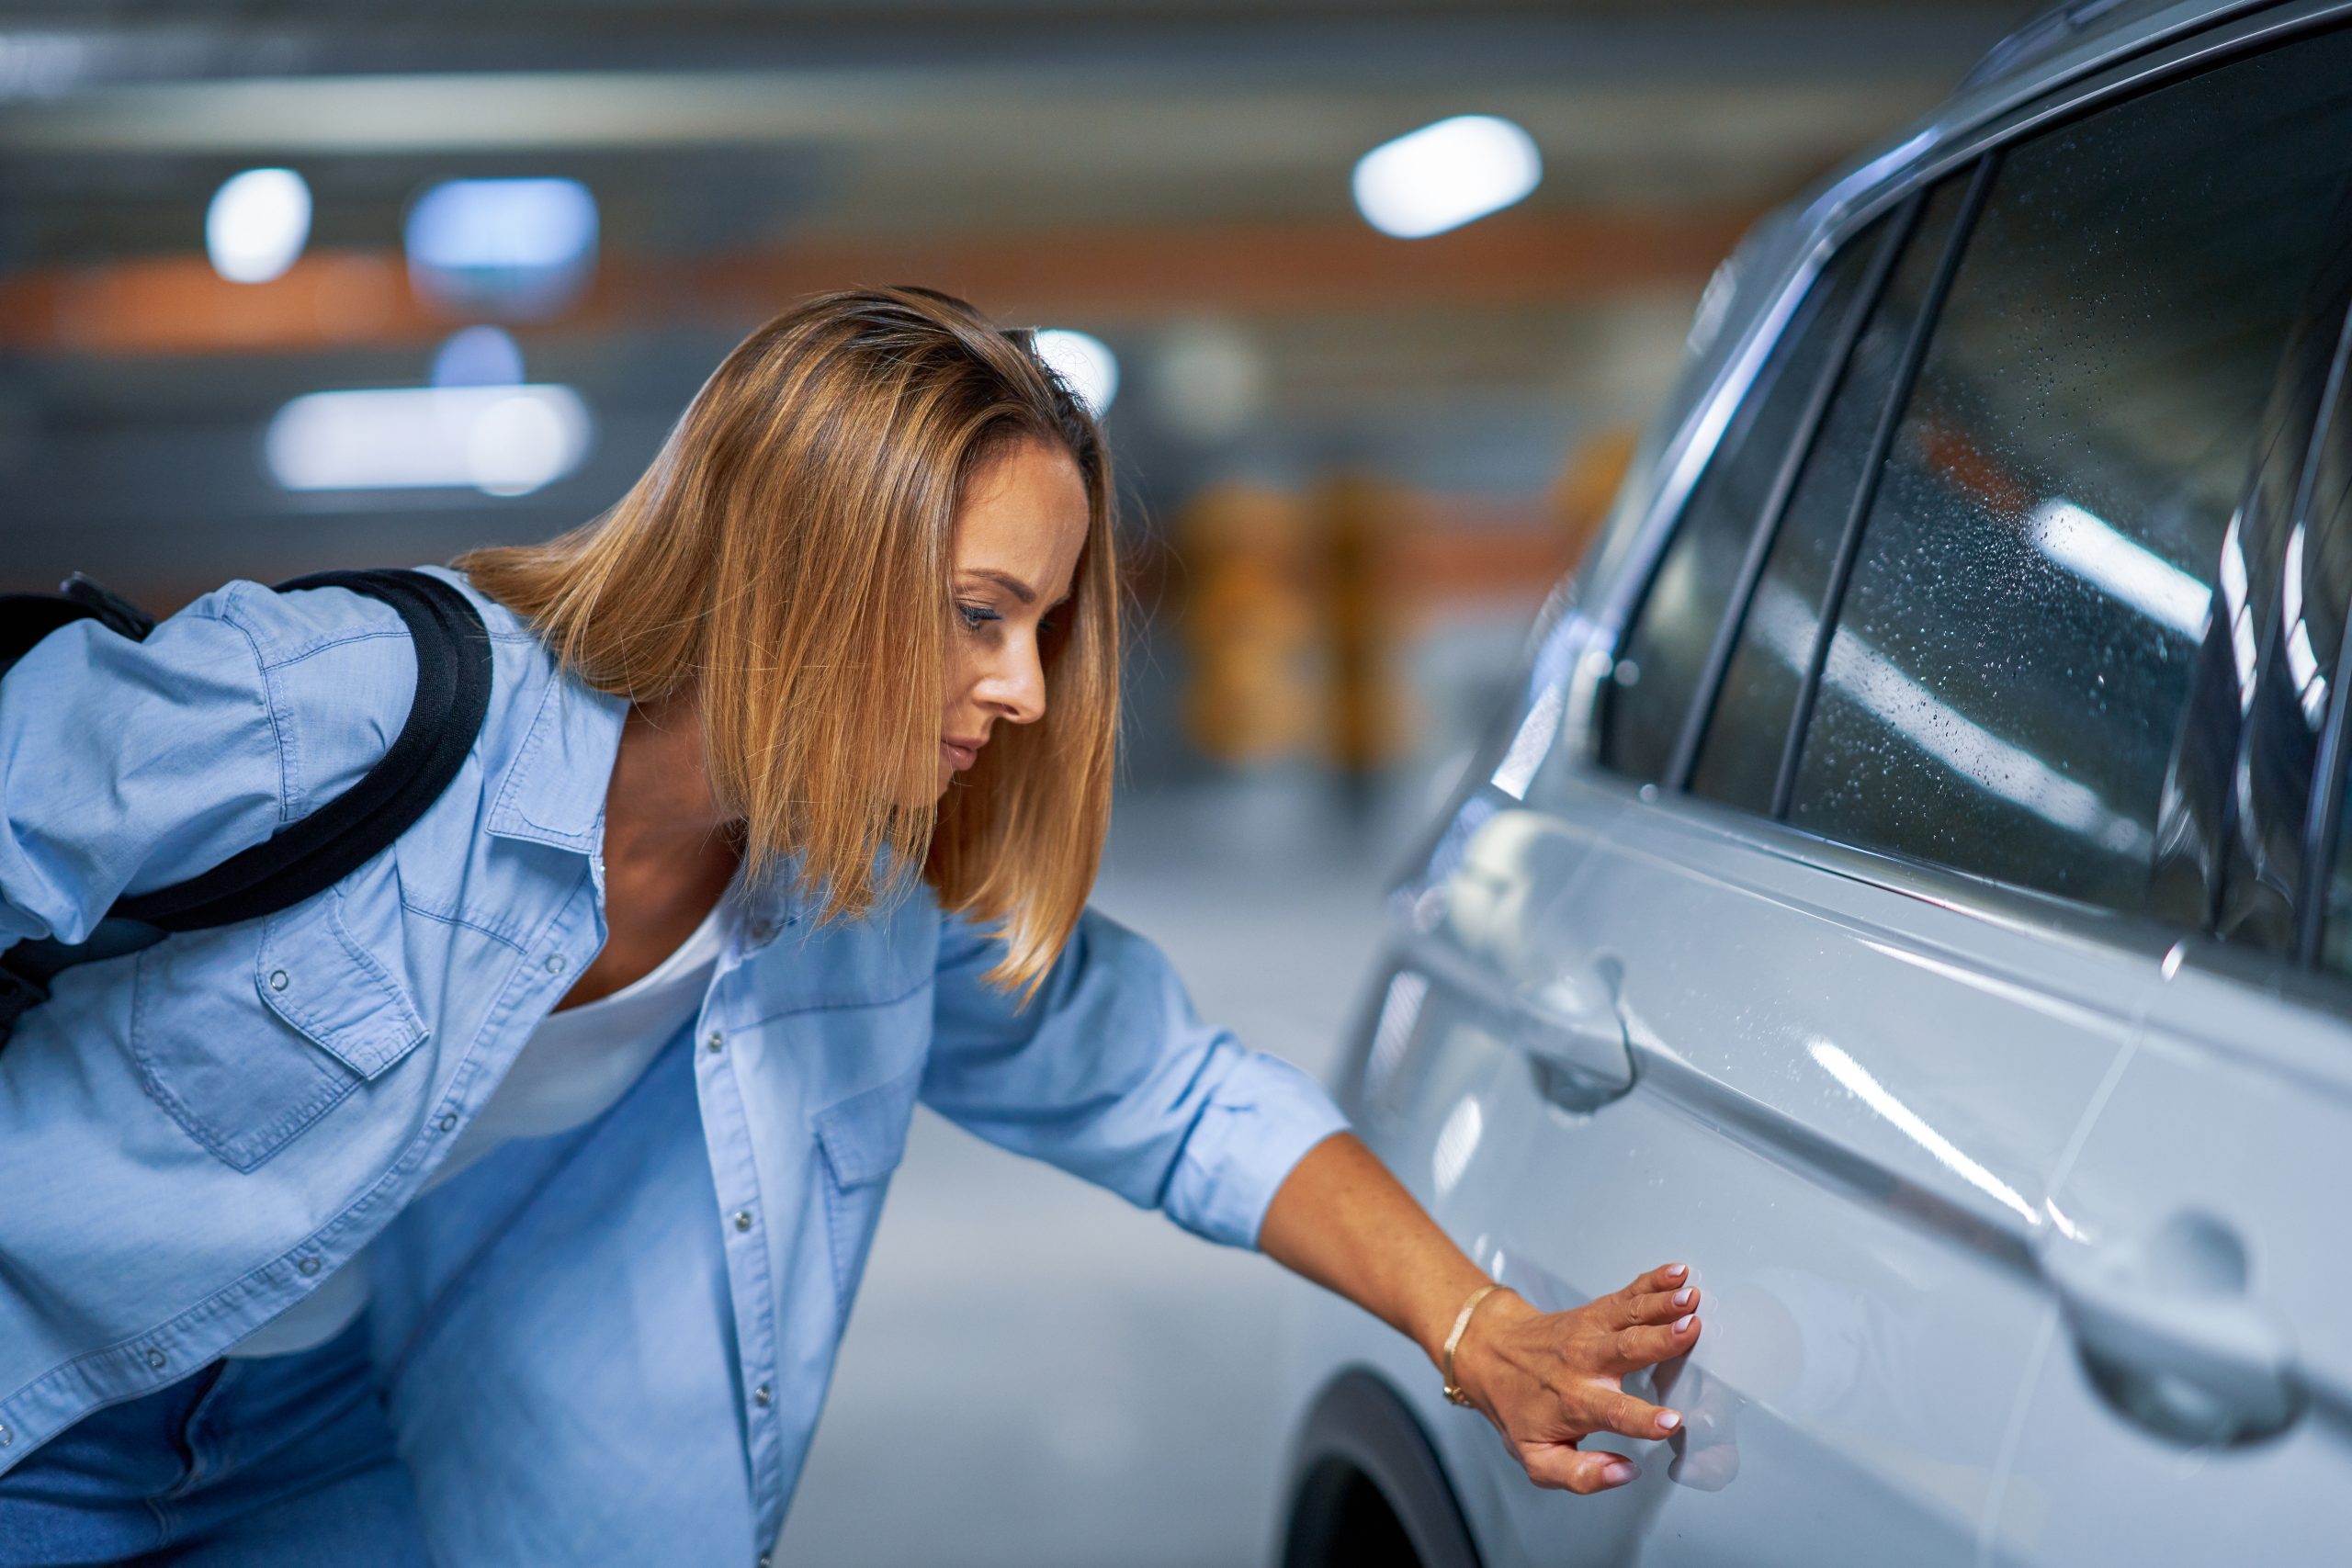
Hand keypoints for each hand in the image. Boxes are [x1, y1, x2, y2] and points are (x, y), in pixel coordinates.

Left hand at [1450, 1264, 1700, 1494]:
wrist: (1489, 1352)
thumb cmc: (1518, 1406)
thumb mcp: (1537, 1457)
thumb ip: (1581, 1475)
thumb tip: (1625, 1473)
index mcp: (1575, 1403)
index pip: (1615, 1413)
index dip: (1644, 1419)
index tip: (1672, 1420)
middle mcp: (1584, 1363)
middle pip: (1627, 1350)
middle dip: (1660, 1341)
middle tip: (1690, 1330)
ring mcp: (1590, 1331)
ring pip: (1629, 1315)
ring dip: (1661, 1304)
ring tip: (1688, 1297)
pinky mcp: (1595, 1311)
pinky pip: (1628, 1294)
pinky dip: (1652, 1281)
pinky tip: (1675, 1274)